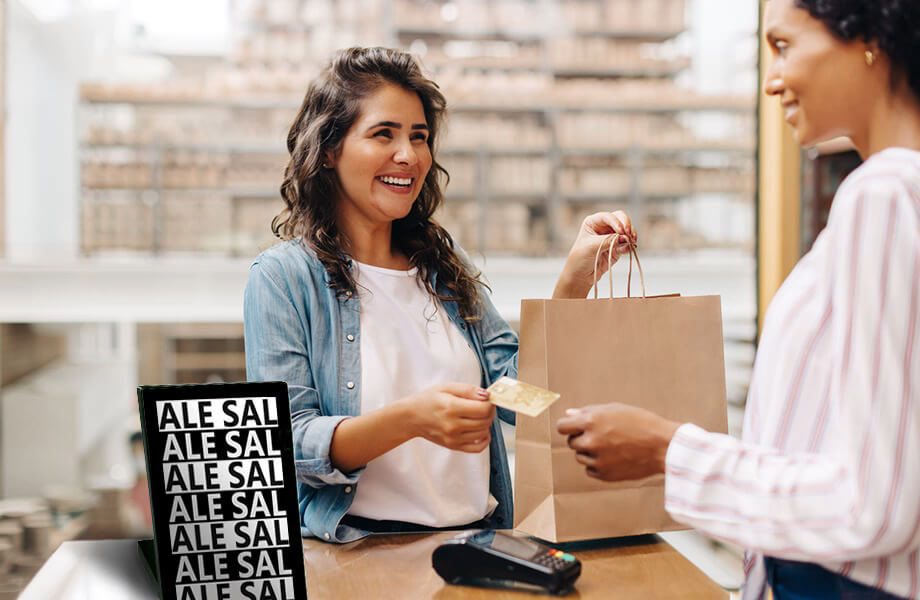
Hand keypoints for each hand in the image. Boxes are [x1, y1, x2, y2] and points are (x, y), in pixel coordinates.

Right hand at [403, 383, 494, 452]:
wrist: (411, 417)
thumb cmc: (428, 400)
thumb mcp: (447, 387)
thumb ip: (468, 390)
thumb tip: (487, 395)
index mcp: (452, 407)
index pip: (483, 409)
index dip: (490, 403)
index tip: (488, 399)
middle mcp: (453, 425)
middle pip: (485, 421)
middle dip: (490, 412)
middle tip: (484, 406)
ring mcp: (453, 438)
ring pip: (483, 433)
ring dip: (486, 424)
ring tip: (478, 416)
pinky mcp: (453, 446)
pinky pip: (477, 448)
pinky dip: (484, 440)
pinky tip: (480, 431)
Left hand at [553, 211, 637, 298]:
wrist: (580, 275)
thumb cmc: (579, 258)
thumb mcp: (591, 247)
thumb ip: (608, 241)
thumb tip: (625, 238)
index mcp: (593, 222)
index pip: (608, 216)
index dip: (616, 222)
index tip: (621, 231)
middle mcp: (604, 226)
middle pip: (621, 219)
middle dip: (627, 225)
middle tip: (629, 235)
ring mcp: (612, 237)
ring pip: (627, 230)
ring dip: (631, 235)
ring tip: (632, 242)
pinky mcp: (618, 248)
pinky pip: (628, 244)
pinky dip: (631, 245)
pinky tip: (630, 248)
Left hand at [556, 403, 679, 481]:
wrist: (664, 446)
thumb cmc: (641, 423)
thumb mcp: (615, 409)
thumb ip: (588, 412)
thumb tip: (568, 414)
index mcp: (591, 421)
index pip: (562, 426)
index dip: (568, 426)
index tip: (575, 427)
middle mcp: (591, 441)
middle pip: (572, 442)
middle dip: (581, 438)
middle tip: (602, 435)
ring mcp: (598, 460)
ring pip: (580, 457)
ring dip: (590, 452)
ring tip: (612, 446)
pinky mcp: (605, 475)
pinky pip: (590, 470)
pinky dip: (598, 465)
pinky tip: (614, 458)